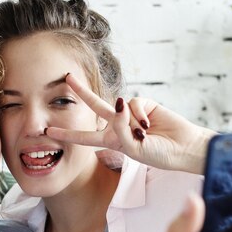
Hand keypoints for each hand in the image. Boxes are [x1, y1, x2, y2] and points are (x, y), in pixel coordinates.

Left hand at [44, 73, 215, 173]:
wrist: (183, 148)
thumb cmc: (159, 155)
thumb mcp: (134, 149)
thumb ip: (121, 129)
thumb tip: (119, 102)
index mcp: (112, 141)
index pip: (85, 138)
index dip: (66, 135)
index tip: (48, 132)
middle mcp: (119, 126)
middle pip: (95, 106)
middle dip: (82, 92)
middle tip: (67, 77)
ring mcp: (131, 114)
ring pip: (117, 103)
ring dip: (130, 121)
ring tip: (145, 134)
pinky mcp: (144, 104)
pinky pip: (133, 103)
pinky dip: (139, 114)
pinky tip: (149, 125)